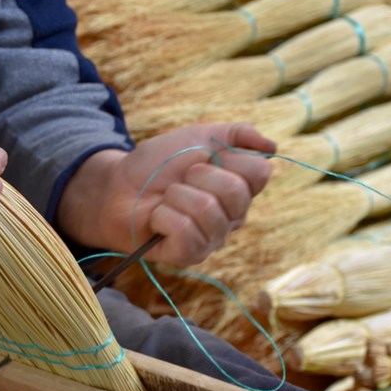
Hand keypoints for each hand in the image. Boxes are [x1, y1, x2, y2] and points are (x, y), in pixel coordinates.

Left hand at [58, 123, 274, 265]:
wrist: (118, 185)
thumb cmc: (158, 164)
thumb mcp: (198, 136)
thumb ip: (237, 135)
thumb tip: (272, 148)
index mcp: (240, 189)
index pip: (259, 172)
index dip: (228, 158)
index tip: (204, 158)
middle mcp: (232, 217)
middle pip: (235, 191)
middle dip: (198, 176)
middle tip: (180, 180)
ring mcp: (212, 239)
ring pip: (207, 210)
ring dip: (176, 196)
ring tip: (167, 200)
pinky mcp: (189, 255)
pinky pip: (185, 231)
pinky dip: (163, 216)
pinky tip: (157, 219)